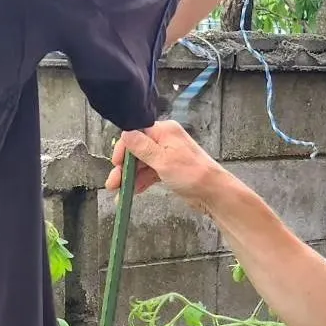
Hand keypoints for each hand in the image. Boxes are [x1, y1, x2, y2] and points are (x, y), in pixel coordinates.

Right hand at [104, 120, 226, 212]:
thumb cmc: (191, 175)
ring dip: (130, 178)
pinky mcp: (169, 170)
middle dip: (124, 168)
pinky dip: (140, 182)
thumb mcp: (163, 160)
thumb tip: (126, 133)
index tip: (116, 164)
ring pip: (141, 164)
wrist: (212, 193)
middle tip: (113, 184)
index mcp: (165, 132)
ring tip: (119, 193)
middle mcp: (165, 141)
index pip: (136, 134)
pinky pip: (149, 174)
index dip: (124, 149)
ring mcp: (167, 156)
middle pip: (137, 151)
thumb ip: (142, 148)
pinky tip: (132, 193)